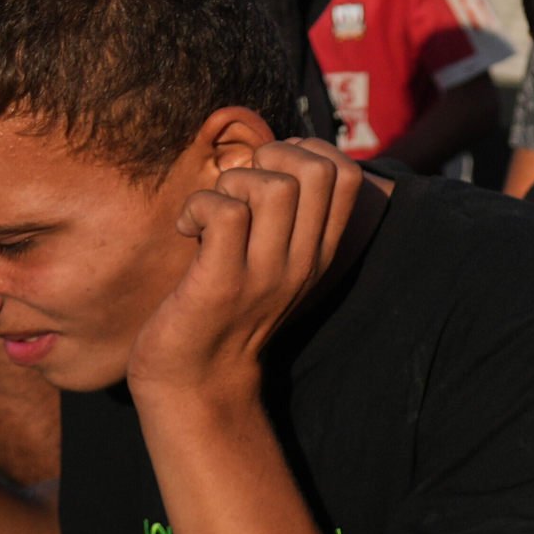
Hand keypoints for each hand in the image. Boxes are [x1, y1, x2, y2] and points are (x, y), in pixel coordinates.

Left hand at [126, 142, 362, 418]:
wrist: (195, 381)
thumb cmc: (224, 310)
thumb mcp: (273, 264)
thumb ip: (286, 218)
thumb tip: (279, 153)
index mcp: (319, 252)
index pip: (345, 174)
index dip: (305, 151)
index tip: (268, 173)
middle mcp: (303, 260)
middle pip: (316, 169)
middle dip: (270, 156)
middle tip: (238, 188)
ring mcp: (266, 273)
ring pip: (271, 185)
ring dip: (231, 183)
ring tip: (211, 212)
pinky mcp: (222, 284)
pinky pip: (224, 212)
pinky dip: (197, 207)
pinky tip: (187, 229)